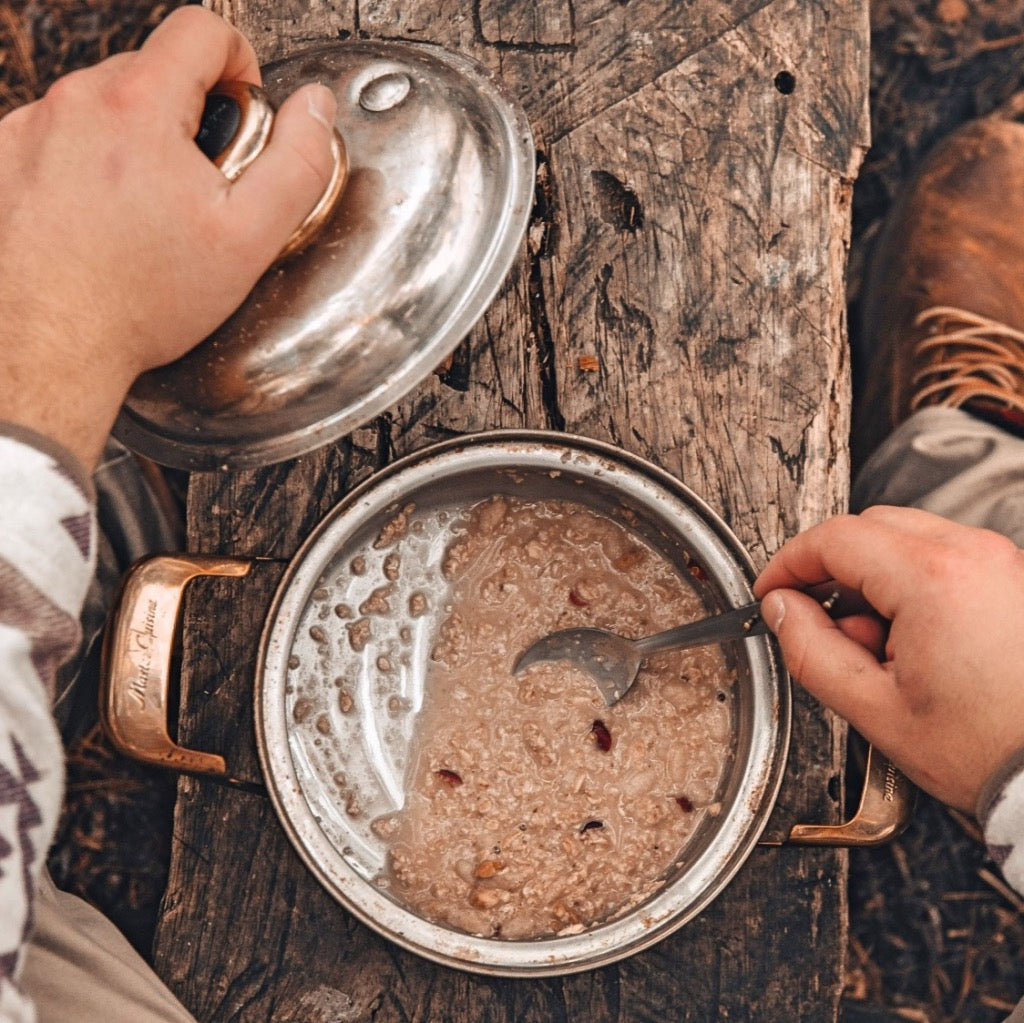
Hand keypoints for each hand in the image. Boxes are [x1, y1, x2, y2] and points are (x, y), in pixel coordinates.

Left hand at [0, 6, 337, 468]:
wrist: (50, 344)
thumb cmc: (140, 300)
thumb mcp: (249, 238)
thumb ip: (297, 163)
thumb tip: (315, 110)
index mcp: (138, 107)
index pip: (201, 31)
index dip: (240, 64)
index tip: (243, 112)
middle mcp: (75, 104)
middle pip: (154, 69)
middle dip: (190, 116)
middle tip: (201, 186)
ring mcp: (31, 129)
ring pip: (107, 104)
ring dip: (139, 141)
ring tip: (150, 212)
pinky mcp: (7, 159)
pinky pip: (65, 135)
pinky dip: (92, 163)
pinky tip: (107, 219)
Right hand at [753, 505, 1023, 812]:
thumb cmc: (991, 749)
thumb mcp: (874, 709)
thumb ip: (810, 651)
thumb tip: (782, 611)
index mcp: (933, 580)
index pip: (835, 539)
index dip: (789, 563)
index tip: (773, 590)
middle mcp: (974, 556)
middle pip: (870, 527)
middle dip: (830, 568)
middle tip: (810, 613)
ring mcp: (1002, 564)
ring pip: (906, 539)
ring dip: (872, 578)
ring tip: (873, 645)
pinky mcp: (1014, 579)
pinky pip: (944, 557)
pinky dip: (911, 584)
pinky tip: (909, 640)